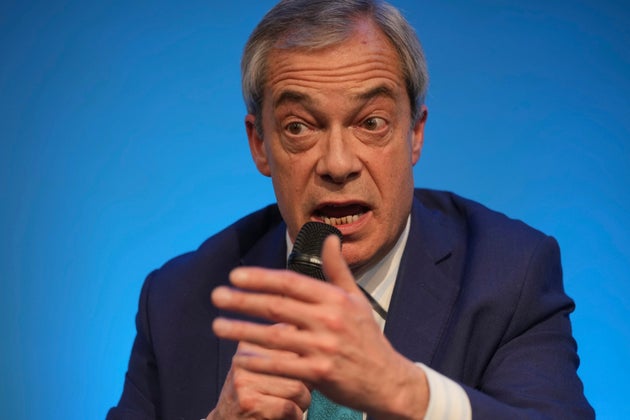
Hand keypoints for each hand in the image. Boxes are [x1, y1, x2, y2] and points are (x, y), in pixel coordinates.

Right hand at [207, 339, 310, 419]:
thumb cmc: (255, 396)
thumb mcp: (262, 368)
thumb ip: (284, 352)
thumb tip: (318, 343)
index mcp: (250, 344)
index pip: (290, 336)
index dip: (304, 356)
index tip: (303, 367)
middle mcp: (244, 358)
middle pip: (297, 362)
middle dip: (307, 381)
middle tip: (302, 390)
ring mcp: (244, 381)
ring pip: (296, 386)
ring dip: (303, 401)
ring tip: (295, 405)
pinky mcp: (249, 403)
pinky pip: (289, 406)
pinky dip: (295, 416)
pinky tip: (288, 417)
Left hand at [211, 235, 428, 418]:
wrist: (386, 380)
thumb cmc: (367, 337)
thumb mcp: (357, 299)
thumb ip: (337, 269)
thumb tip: (329, 237)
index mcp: (335, 299)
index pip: (291, 282)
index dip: (261, 278)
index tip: (235, 275)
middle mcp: (329, 320)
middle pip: (277, 307)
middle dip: (243, 300)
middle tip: (216, 296)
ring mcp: (324, 348)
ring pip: (274, 337)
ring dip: (242, 331)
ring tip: (217, 326)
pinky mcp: (320, 374)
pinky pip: (281, 366)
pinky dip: (259, 362)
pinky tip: (239, 358)